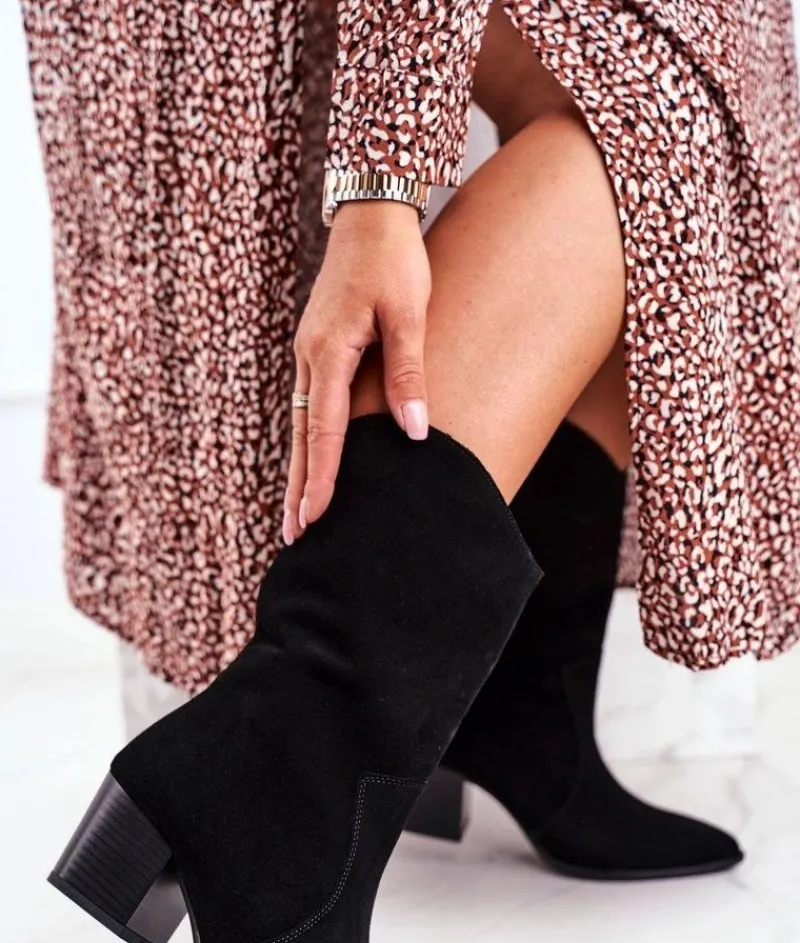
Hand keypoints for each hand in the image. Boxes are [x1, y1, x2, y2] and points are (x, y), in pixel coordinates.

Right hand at [284, 200, 431, 542]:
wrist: (371, 214)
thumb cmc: (395, 259)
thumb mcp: (410, 312)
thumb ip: (408, 371)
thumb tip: (416, 429)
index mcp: (328, 350)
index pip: (326, 429)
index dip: (323, 477)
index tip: (317, 517)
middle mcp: (309, 356)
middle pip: (303, 437)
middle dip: (299, 488)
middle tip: (294, 538)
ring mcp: (308, 353)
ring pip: (302, 425)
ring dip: (299, 471)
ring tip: (299, 515)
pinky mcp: (316, 350)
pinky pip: (308, 407)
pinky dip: (308, 443)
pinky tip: (312, 463)